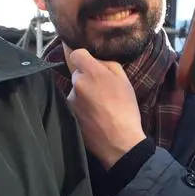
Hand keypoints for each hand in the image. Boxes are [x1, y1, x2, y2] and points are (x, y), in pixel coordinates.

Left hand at [64, 46, 145, 168]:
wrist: (119, 141)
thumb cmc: (126, 109)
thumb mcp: (124, 81)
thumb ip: (108, 64)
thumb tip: (96, 59)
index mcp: (91, 73)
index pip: (76, 54)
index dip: (84, 57)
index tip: (90, 64)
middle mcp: (77, 84)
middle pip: (77, 73)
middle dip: (87, 78)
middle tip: (101, 90)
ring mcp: (70, 100)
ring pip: (76, 90)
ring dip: (83, 94)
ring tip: (99, 107)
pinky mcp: (68, 114)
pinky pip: (74, 104)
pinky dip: (81, 107)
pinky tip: (93, 116)